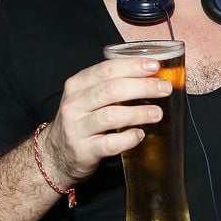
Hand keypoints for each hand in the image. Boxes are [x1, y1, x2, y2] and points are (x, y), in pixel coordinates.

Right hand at [38, 56, 172, 185]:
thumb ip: (112, 86)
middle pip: (110, 90)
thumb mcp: (87, 98)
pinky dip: (128, 139)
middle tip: (164, 88)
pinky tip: (140, 134)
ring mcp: (77, 128)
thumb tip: (152, 76)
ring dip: (138, 113)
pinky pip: (109, 144)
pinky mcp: (84, 151)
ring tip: (157, 113)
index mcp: (77, 85)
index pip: (105, 69)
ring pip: (110, 116)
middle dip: (142, 87)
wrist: (56, 154)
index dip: (132, 66)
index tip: (154, 66)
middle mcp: (74, 104)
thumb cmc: (81, 121)